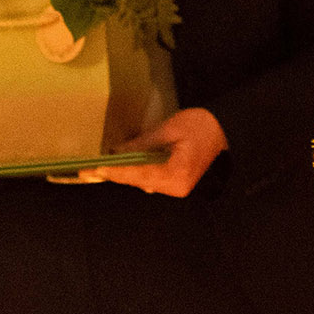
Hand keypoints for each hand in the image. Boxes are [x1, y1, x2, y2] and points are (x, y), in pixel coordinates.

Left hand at [93, 106, 225, 195]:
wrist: (225, 129)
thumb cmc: (201, 125)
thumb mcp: (169, 129)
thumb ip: (142, 143)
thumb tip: (116, 152)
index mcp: (176, 175)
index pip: (136, 175)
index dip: (112, 172)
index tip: (90, 171)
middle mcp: (175, 188)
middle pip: (138, 181)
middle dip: (114, 174)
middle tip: (88, 171)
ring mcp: (177, 188)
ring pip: (143, 181)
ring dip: (124, 173)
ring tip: (100, 168)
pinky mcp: (177, 183)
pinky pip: (152, 179)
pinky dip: (137, 172)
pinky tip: (122, 166)